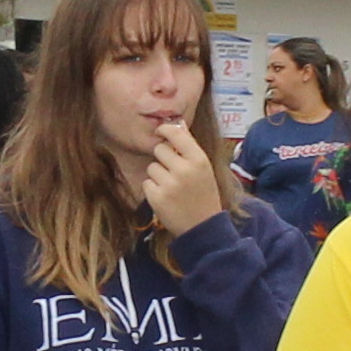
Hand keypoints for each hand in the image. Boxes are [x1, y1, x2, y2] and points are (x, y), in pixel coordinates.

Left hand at [139, 115, 227, 232]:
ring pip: (151, 167)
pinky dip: (153, 189)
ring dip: (158, 176)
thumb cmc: (204, 194)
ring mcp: (170, 184)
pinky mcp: (157, 198)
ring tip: (172, 188)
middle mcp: (184, 170)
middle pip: (159, 149)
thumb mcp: (204, 169)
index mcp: (199, 160)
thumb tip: (177, 123)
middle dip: (163, 159)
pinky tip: (166, 198)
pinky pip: (146, 183)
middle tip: (173, 172)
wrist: (203, 227)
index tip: (160, 131)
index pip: (176, 134)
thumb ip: (189, 147)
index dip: (164, 129)